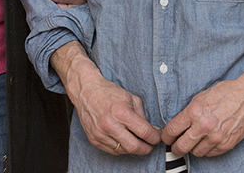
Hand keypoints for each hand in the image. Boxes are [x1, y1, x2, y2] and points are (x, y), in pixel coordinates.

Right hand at [51, 41, 160, 155]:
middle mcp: (110, 124)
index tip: (157, 136)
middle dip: (147, 148)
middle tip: (150, 144)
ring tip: (136, 140)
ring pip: (124, 150)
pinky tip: (124, 140)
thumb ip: (142, 116)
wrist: (86, 91)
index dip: (155, 137)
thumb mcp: (130, 98)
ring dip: (133, 148)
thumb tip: (151, 130)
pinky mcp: (94, 139)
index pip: (144, 132)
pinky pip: (112, 151)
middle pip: (135, 147)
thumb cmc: (108, 92)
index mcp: (121, 112)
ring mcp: (100, 133)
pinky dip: (121, 148)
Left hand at [160, 76, 243, 156]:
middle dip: (175, 148)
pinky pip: (210, 154)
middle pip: (181, 146)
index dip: (166, 137)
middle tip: (175, 147)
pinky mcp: (226, 144)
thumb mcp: (199, 97)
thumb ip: (188, 112)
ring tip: (193, 143)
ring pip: (195, 153)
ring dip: (192, 149)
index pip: (172, 130)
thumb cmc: (224, 94)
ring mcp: (215, 137)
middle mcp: (203, 126)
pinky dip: (205, 150)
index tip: (166, 138)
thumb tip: (178, 124)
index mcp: (194, 112)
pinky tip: (205, 143)